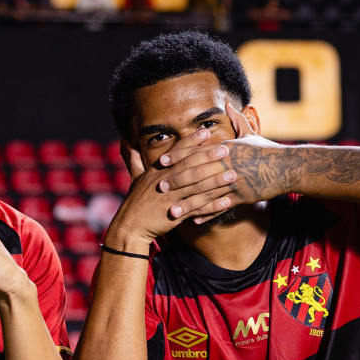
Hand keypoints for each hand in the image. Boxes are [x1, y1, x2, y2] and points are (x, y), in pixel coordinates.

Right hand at [106, 127, 237, 248]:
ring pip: (197, 187)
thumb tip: (126, 142)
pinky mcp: (175, 214)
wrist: (129, 227)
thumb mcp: (133, 178)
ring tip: (233, 174)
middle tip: (227, 150)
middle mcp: (164, 181)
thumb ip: (134, 159)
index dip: (192, 141)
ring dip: (216, 180)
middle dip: (209, 157)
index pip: (177, 152)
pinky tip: (227, 202)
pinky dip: (212, 205)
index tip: (206, 132)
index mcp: (157, 171)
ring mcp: (170, 198)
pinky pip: (198, 208)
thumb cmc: (134, 202)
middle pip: (190, 166)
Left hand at [158, 104, 282, 222]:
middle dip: (178, 181)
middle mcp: (228, 164)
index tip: (163, 161)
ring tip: (172, 211)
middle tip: (160, 187)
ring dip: (188, 203)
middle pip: (198, 173)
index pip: (198, 151)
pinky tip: (193, 220)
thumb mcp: (250, 135)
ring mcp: (235, 182)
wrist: (288, 167)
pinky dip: (206, 214)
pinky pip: (220, 207)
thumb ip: (236, 121)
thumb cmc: (267, 151)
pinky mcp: (242, 197)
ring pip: (207, 194)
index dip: (179, 156)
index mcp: (226, 148)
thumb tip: (227, 105)